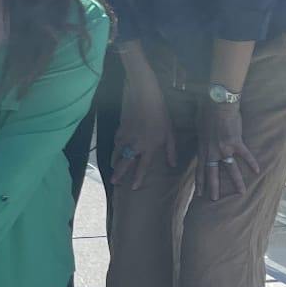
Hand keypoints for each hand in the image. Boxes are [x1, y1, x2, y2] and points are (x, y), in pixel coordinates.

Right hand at [112, 73, 176, 190]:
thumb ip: (171, 150)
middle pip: (125, 163)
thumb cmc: (160, 114)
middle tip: (114, 183)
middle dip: (119, 174)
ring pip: (118, 153)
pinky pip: (116, 142)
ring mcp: (126, 137)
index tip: (133, 188)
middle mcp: (136, 145)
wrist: (145, 98)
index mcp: (150, 147)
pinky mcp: (120, 129)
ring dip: (115, 162)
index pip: (142, 167)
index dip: (137, 178)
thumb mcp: (170, 133)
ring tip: (112, 168)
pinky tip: (115, 150)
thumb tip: (173, 165)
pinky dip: (115, 148)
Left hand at [196, 97, 258, 200]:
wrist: (217, 104)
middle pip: (212, 173)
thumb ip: (201, 138)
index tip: (199, 192)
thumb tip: (201, 141)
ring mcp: (224, 148)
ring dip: (236, 181)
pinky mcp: (236, 142)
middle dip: (212, 187)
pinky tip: (257, 171)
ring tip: (240, 193)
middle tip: (213, 199)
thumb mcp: (198, 128)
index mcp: (203, 148)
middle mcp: (212, 151)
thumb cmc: (205, 112)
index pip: (200, 169)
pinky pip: (245, 155)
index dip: (200, 181)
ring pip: (230, 168)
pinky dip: (251, 162)